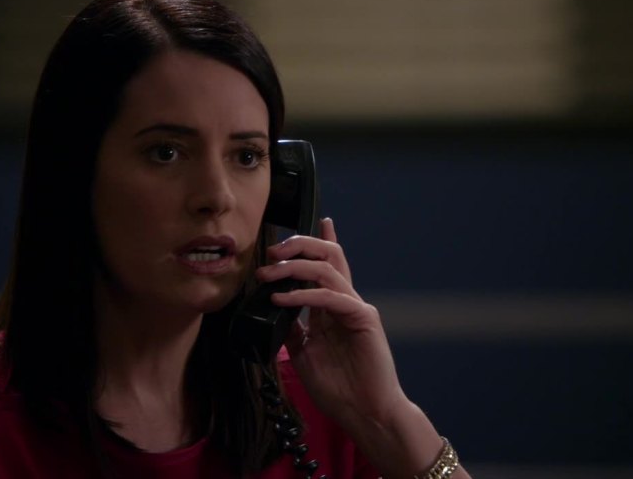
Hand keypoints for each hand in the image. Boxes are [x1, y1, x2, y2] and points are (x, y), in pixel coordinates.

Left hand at [256, 217, 404, 425]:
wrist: (365, 413)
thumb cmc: (339, 387)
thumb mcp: (304, 353)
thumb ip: (293, 328)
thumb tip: (274, 310)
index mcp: (332, 308)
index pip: (327, 265)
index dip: (322, 240)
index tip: (319, 219)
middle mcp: (345, 301)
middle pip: (328, 255)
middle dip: (299, 245)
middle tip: (271, 252)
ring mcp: (355, 308)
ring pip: (327, 269)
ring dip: (293, 267)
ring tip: (267, 275)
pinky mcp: (363, 319)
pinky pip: (330, 297)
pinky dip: (303, 295)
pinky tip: (282, 300)